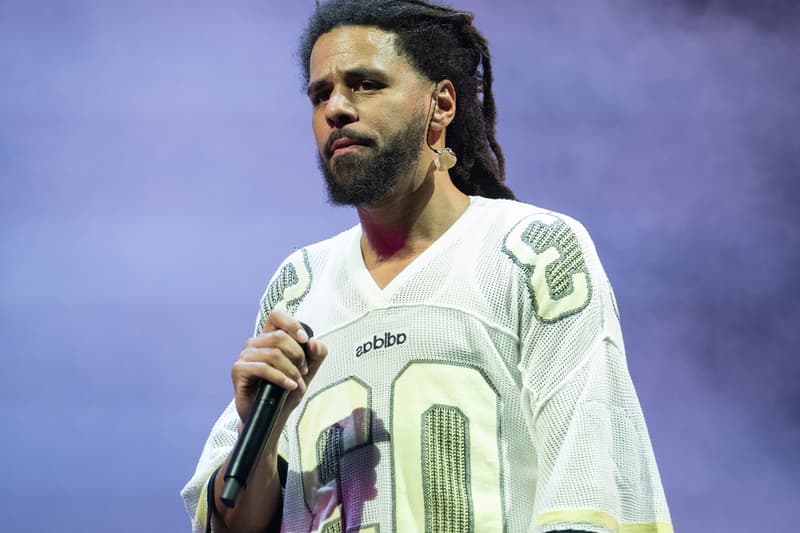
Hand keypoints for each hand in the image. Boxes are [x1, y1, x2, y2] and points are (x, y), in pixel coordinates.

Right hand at [231, 309, 327, 423]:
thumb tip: (314, 342)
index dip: (292, 324)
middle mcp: (255, 343)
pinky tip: (289, 386)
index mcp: (269, 338)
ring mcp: (245, 356)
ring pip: (273, 353)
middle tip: (303, 371)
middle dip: (298, 355)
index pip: (277, 315)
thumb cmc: (286, 391)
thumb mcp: (308, 371)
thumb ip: (316, 355)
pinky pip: (263, 368)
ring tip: (296, 383)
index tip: (304, 340)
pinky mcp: (239, 370)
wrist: (273, 416)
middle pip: (279, 336)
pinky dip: (281, 378)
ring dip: (291, 370)